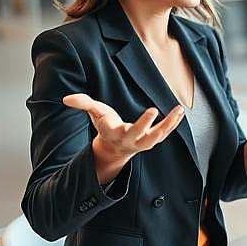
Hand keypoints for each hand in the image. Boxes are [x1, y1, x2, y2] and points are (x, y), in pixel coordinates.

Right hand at [62, 94, 184, 182]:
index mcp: (113, 132)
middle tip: (153, 110)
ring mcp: (142, 142)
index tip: (145, 111)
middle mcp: (129, 139)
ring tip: (178, 110)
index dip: (126, 123)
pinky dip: (173, 124)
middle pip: (138, 135)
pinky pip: (164, 133)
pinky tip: (180, 112)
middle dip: (145, 124)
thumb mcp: (94, 113)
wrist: (115, 146)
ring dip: (168, 124)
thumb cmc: (105, 125)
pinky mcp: (152, 140)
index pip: (117, 128)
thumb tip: (66, 99)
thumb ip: (83, 104)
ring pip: (156, 136)